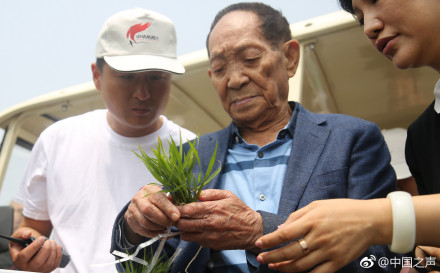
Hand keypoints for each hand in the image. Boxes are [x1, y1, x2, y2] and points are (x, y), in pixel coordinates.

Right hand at [10, 228, 61, 272]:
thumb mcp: (18, 237)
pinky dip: (58, 255)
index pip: (25, 256)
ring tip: (52, 242)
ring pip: (48, 263)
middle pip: (38, 262)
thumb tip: (28, 234)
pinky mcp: (46, 270)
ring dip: (53, 251)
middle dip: (46, 249)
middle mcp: (27, 268)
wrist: (27, 247)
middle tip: (48, 241)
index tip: (41, 238)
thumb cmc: (22, 242)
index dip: (34, 246)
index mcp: (18, 260)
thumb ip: (21, 234)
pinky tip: (57, 247)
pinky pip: (54, 265)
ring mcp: (37, 270)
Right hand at [124, 184, 179, 242]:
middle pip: (149, 211)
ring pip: (146, 223)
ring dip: (159, 227)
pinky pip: (143, 231)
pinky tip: (162, 233)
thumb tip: (180, 207)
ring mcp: (133, 210)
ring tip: (166, 227)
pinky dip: (155, 234)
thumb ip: (172, 201)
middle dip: (163, 220)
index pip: (158, 198)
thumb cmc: (156, 200)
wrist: (139, 205)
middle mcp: (139, 199)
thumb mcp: (164, 196)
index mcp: (149, 190)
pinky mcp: (131, 221)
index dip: (168, 208)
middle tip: (173, 223)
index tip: (177, 216)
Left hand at [176, 189, 262, 250]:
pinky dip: (192, 236)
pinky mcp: (211, 244)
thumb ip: (210, 193)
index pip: (188, 209)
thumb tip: (195, 193)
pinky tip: (196, 230)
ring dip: (183, 228)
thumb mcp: (228, 195)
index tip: (173, 205)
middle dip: (177, 218)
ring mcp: (210, 236)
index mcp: (213, 208)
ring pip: (186, 234)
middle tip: (177, 214)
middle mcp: (210, 223)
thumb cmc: (240, 211)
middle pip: (183, 223)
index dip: (177, 208)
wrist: (252, 230)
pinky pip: (195, 241)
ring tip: (186, 223)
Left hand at [255, 198, 390, 272]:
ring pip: (300, 265)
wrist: (370, 220)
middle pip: (289, 252)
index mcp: (312, 221)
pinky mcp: (338, 262)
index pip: (285, 234)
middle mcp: (318, 237)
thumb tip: (281, 228)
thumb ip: (297, 216)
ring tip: (274, 267)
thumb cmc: (342, 209)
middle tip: (261, 258)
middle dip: (272, 257)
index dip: (269, 241)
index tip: (258, 244)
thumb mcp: (317, 205)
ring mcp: (328, 251)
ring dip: (284, 268)